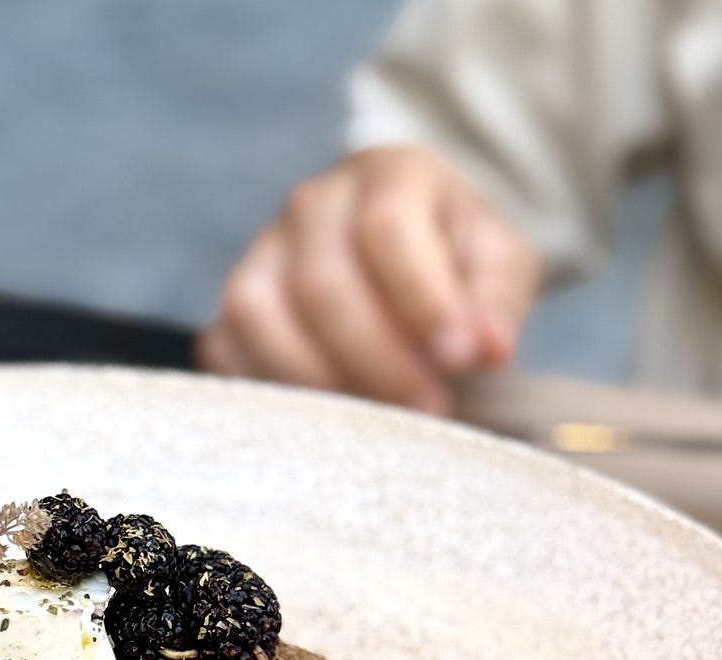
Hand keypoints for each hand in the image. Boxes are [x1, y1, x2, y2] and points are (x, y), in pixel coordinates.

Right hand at [195, 145, 540, 413]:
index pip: (386, 228)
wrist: (398, 252)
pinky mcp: (230, 305)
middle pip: (321, 282)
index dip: (421, 299)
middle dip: (376, 358)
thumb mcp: (497, 262)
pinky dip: (265, 388)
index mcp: (388, 174)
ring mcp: (260, 251)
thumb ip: (496, 297)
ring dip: (316, 380)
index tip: (460, 359)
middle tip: (426, 409)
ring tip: (372, 422)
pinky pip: (224, 348)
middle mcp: (312, 204)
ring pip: (258, 313)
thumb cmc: (452, 260)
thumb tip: (487, 349)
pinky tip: (319, 416)